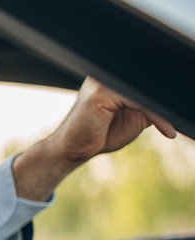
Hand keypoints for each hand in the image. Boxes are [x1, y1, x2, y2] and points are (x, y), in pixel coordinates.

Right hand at [12, 77, 176, 200]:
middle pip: (151, 79)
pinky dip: (158, 117)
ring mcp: (103, 80)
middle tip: (185, 113)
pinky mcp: (102, 93)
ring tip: (177, 126)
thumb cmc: (101, 132)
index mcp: (116, 74)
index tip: (185, 105)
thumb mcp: (137, 114)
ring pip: (148, 90)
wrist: (74, 149)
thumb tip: (179, 98)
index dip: (170, 89)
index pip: (151, 74)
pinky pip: (140, 101)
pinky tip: (167, 131)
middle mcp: (108, 72)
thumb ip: (153, 102)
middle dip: (170, 97)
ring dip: (167, 109)